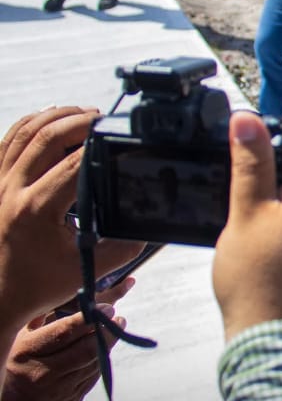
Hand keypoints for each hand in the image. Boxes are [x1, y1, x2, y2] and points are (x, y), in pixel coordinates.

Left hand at [0, 108, 140, 327]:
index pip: (74, 163)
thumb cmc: (34, 287)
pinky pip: (7, 141)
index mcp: (36, 210)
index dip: (101, 145)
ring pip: (24, 132)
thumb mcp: (85, 270)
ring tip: (81, 114)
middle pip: (47, 136)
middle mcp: (11, 191)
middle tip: (103, 119)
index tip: (121, 140)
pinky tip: (49, 121)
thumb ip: (123, 247)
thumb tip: (148, 225)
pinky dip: (29, 124)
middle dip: (79, 120)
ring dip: (54, 117)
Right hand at [2, 299, 126, 400]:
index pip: (63, 333)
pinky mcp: (72, 399)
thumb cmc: (16, 368)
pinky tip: (104, 349)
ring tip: (115, 329)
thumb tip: (66, 297)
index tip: (107, 308)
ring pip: (93, 363)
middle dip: (107, 331)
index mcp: (28, 354)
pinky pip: (93, 377)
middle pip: (85, 349)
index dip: (88, 319)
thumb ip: (40, 322)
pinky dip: (101, 360)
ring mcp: (60, 389)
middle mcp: (45, 372)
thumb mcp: (19, 343)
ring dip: (108, 344)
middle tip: (118, 319)